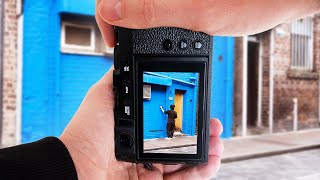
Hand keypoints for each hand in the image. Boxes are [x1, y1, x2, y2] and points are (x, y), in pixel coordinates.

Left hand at [60, 68, 223, 179]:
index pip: (167, 122)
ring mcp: (148, 169)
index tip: (198, 110)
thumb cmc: (86, 133)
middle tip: (214, 127)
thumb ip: (117, 79)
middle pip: (179, 141)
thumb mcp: (102, 96)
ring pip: (184, 161)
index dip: (185, 117)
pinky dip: (200, 173)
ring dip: (205, 152)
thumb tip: (127, 62)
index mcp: (135, 128)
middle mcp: (143, 149)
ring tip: (218, 143)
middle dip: (200, 134)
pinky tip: (211, 162)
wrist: (76, 165)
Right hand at [96, 0, 319, 46]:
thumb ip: (150, 11)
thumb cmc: (249, 0)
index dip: (106, 15)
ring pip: (141, 2)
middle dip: (120, 19)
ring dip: (135, 19)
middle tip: (127, 39)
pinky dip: (153, 17)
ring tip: (142, 36)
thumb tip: (112, 12)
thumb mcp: (195, 13)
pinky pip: (157, 4)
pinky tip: (162, 27)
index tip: (114, 36)